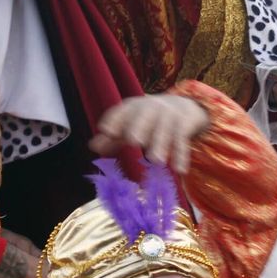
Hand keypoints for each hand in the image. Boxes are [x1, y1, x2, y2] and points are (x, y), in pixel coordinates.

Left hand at [90, 93, 210, 172]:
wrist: (183, 107)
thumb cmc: (149, 121)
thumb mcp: (130, 125)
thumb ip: (112, 137)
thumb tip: (92, 146)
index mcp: (132, 108)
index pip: (121, 112)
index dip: (114, 121)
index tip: (107, 130)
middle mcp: (149, 108)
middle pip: (143, 117)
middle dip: (138, 127)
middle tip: (134, 141)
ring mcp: (168, 115)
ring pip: (163, 131)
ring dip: (160, 144)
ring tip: (156, 160)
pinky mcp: (184, 124)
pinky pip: (181, 141)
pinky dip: (180, 155)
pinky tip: (180, 170)